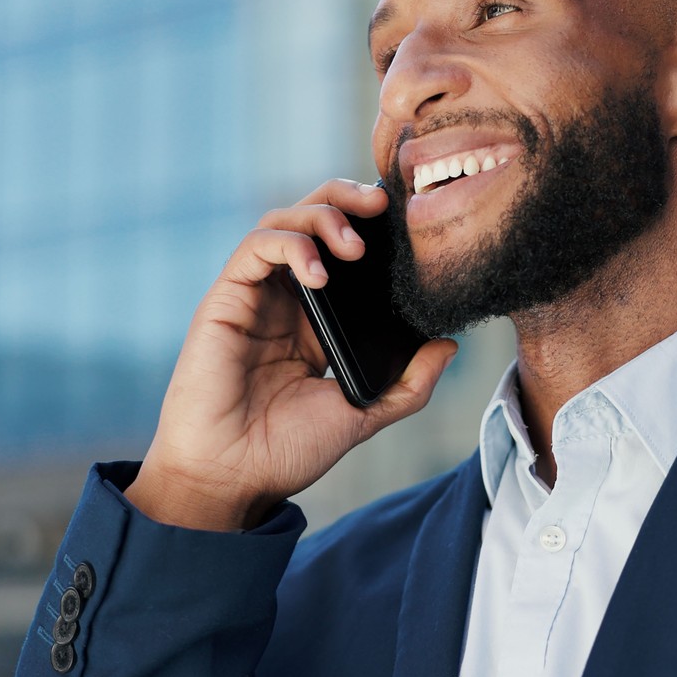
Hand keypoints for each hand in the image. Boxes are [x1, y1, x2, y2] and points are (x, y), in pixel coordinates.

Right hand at [126, 179, 459, 530]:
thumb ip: (408, 385)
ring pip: (284, 219)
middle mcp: (285, 298)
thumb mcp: (362, 415)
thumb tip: (450, 345)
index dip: (371, 226)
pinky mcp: (226, 297)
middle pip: (313, 218)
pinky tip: (319, 273)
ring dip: (323, 216)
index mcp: (316, 320)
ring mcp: (255, 295)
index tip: (409, 223)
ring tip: (355, 245)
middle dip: (348, 198)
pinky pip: (256, 246)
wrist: (232, 478)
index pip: (343, 250)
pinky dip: (291, 245)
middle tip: (384, 204)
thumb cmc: (286, 451)